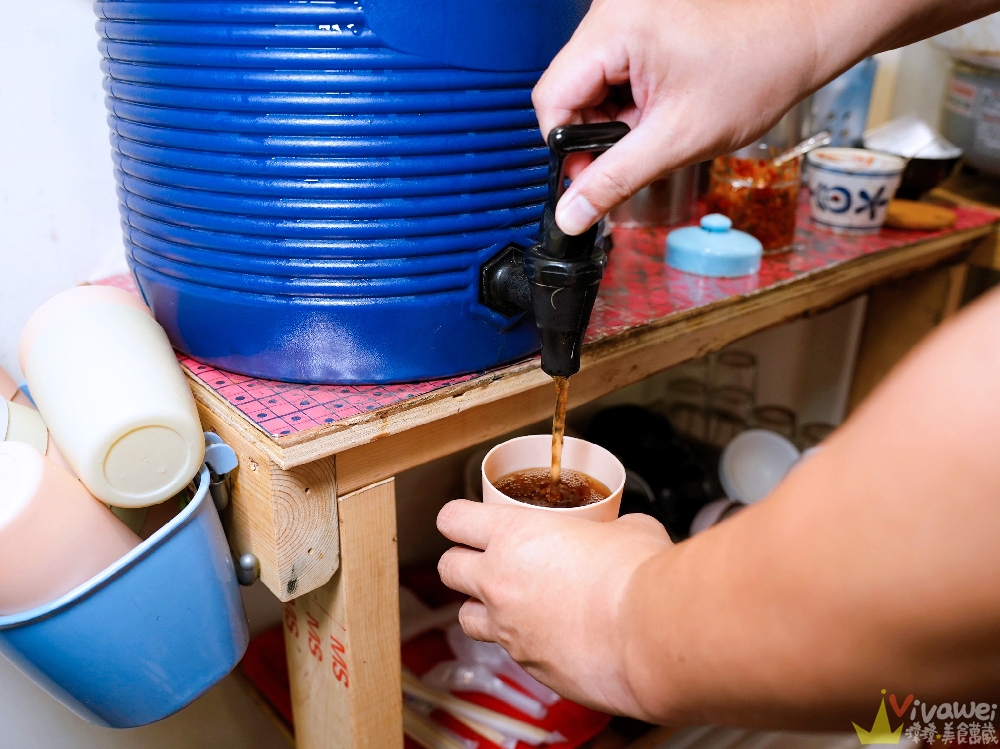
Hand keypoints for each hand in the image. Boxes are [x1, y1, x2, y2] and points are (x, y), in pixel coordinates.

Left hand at [436, 500, 672, 716]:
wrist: (651, 637)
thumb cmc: (638, 576)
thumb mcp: (626, 529)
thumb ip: (608, 528)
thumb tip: (619, 532)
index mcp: (513, 537)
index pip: (453, 519)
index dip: (458, 518)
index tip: (467, 521)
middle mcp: (499, 583)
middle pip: (448, 568)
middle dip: (462, 563)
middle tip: (487, 560)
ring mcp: (509, 630)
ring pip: (467, 618)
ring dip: (482, 608)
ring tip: (513, 603)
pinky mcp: (530, 667)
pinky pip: (511, 652)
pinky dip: (524, 643)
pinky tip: (555, 636)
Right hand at [533, 0, 822, 235]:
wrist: (801, 36)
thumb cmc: (758, 69)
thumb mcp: (677, 140)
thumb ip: (614, 181)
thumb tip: (571, 214)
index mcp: (615, 28)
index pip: (552, 98)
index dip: (565, 147)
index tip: (590, 177)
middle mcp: (612, 11)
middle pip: (567, 91)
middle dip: (594, 134)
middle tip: (634, 153)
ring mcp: (624, 13)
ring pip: (587, 85)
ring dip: (613, 119)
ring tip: (656, 125)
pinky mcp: (638, 21)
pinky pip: (610, 72)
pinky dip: (628, 101)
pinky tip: (660, 107)